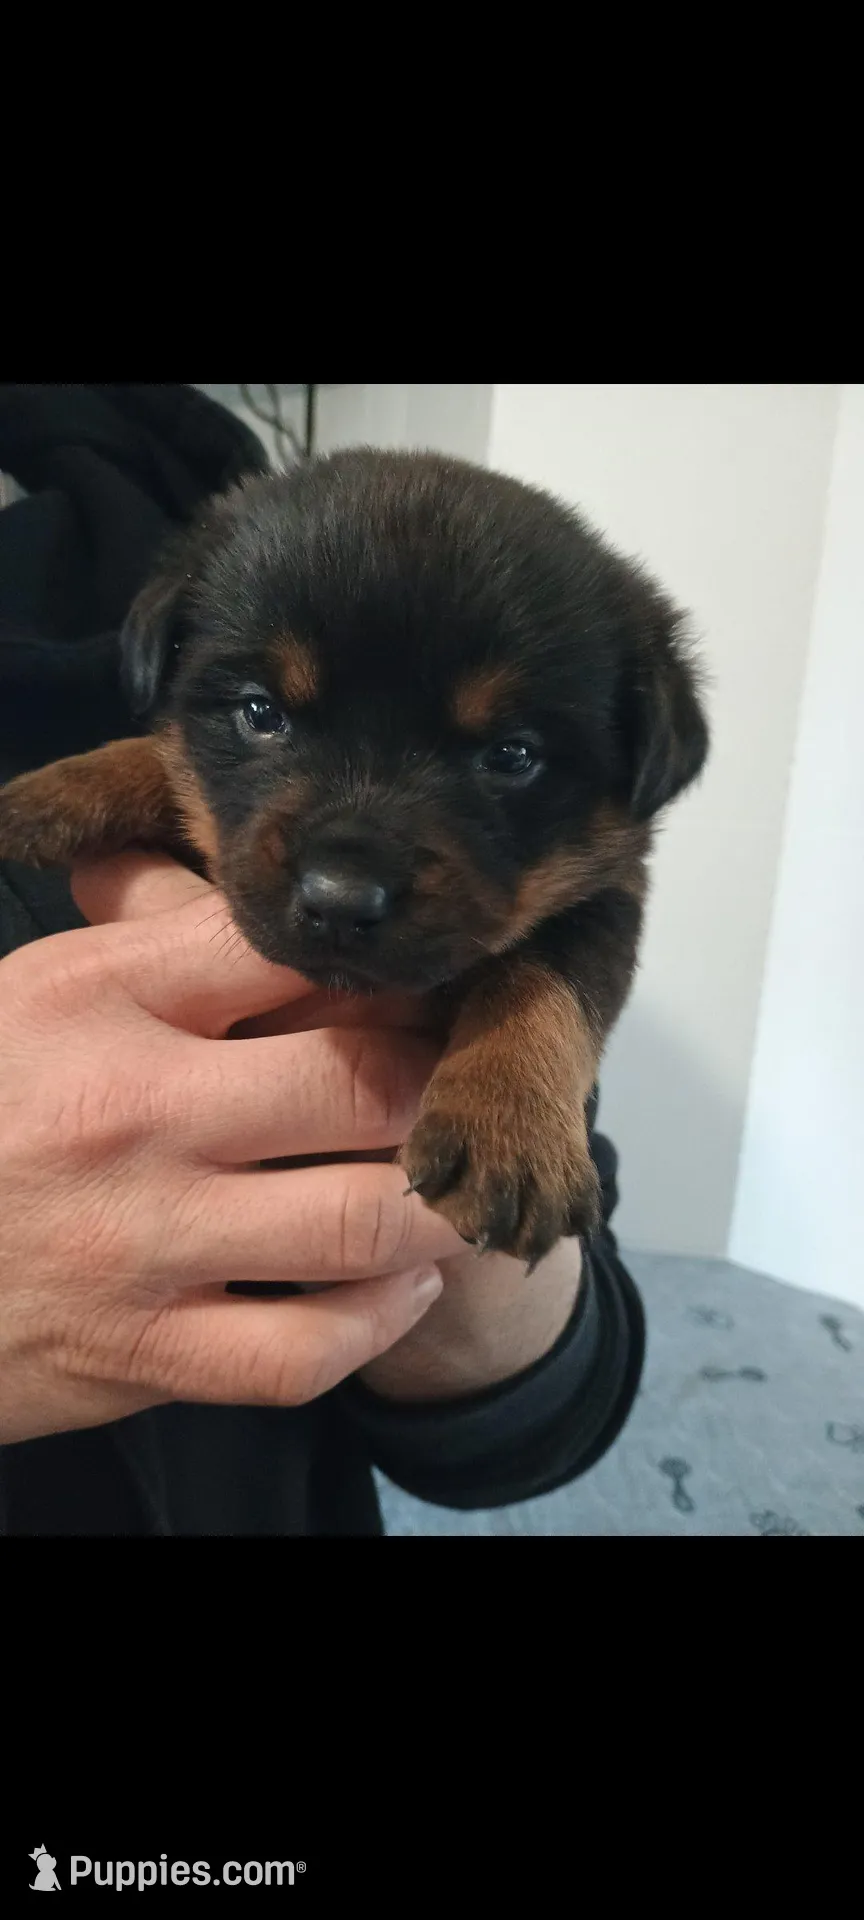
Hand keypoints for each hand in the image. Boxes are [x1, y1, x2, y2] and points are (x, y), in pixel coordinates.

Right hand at [0, 854, 465, 1444]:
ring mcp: (144, 1244)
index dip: (381, 962)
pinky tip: (400, 1283)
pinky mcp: (145, 1354)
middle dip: (442, 1082)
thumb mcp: (40, 994)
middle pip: (360, 1082)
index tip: (422, 979)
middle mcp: (133, 1115)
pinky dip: (380, 1319)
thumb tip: (270, 894)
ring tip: (460, 1182)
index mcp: (98, 1003)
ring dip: (442, 1204)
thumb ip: (155, 946)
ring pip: (363, 1221)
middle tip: (468, 1084)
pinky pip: (306, 1352)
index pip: (283, 950)